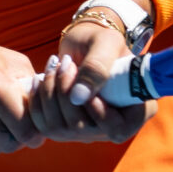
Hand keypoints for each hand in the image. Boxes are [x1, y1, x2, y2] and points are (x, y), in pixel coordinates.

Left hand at [27, 19, 155, 143]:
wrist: (83, 44)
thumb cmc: (101, 40)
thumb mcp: (106, 44)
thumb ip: (97, 67)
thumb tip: (78, 98)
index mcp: (134, 110)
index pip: (118, 130)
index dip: (100, 114)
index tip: (87, 87)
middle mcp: (110, 127)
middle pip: (82, 129)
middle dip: (67, 92)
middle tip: (67, 63)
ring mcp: (86, 131)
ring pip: (59, 128)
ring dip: (51, 92)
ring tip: (56, 65)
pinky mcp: (63, 127)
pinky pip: (42, 124)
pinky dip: (38, 99)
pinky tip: (41, 78)